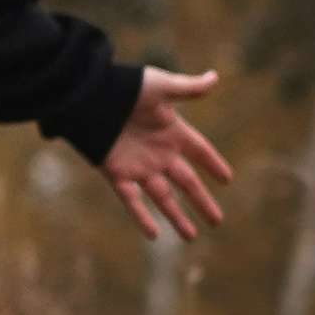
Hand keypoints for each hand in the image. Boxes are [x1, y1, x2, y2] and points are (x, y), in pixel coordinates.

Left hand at [100, 66, 229, 241]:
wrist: (88, 95)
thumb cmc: (125, 87)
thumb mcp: (161, 87)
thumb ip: (188, 88)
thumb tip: (215, 78)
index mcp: (171, 131)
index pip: (200, 151)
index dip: (213, 164)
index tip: (227, 180)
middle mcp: (158, 152)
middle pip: (186, 182)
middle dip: (202, 201)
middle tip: (217, 221)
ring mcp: (138, 165)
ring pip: (163, 197)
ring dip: (177, 217)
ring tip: (191, 237)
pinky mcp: (117, 173)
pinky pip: (132, 200)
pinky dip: (142, 217)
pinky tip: (154, 235)